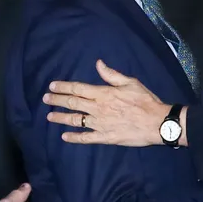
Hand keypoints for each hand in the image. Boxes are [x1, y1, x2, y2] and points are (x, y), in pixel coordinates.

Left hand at [44, 60, 166, 146]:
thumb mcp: (131, 82)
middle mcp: (98, 108)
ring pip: (75, 120)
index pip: (78, 88)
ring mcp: (100, 124)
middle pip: (72, 103)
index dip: (63, 87)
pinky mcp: (105, 137)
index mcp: (103, 93)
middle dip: (57, 100)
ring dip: (61, 118)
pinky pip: (86, 138)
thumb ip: (112, 74)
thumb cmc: (145, 101)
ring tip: (50, 117)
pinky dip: (74, 138)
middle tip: (46, 99)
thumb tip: (98, 64)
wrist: (156, 122)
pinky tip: (65, 137)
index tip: (52, 86)